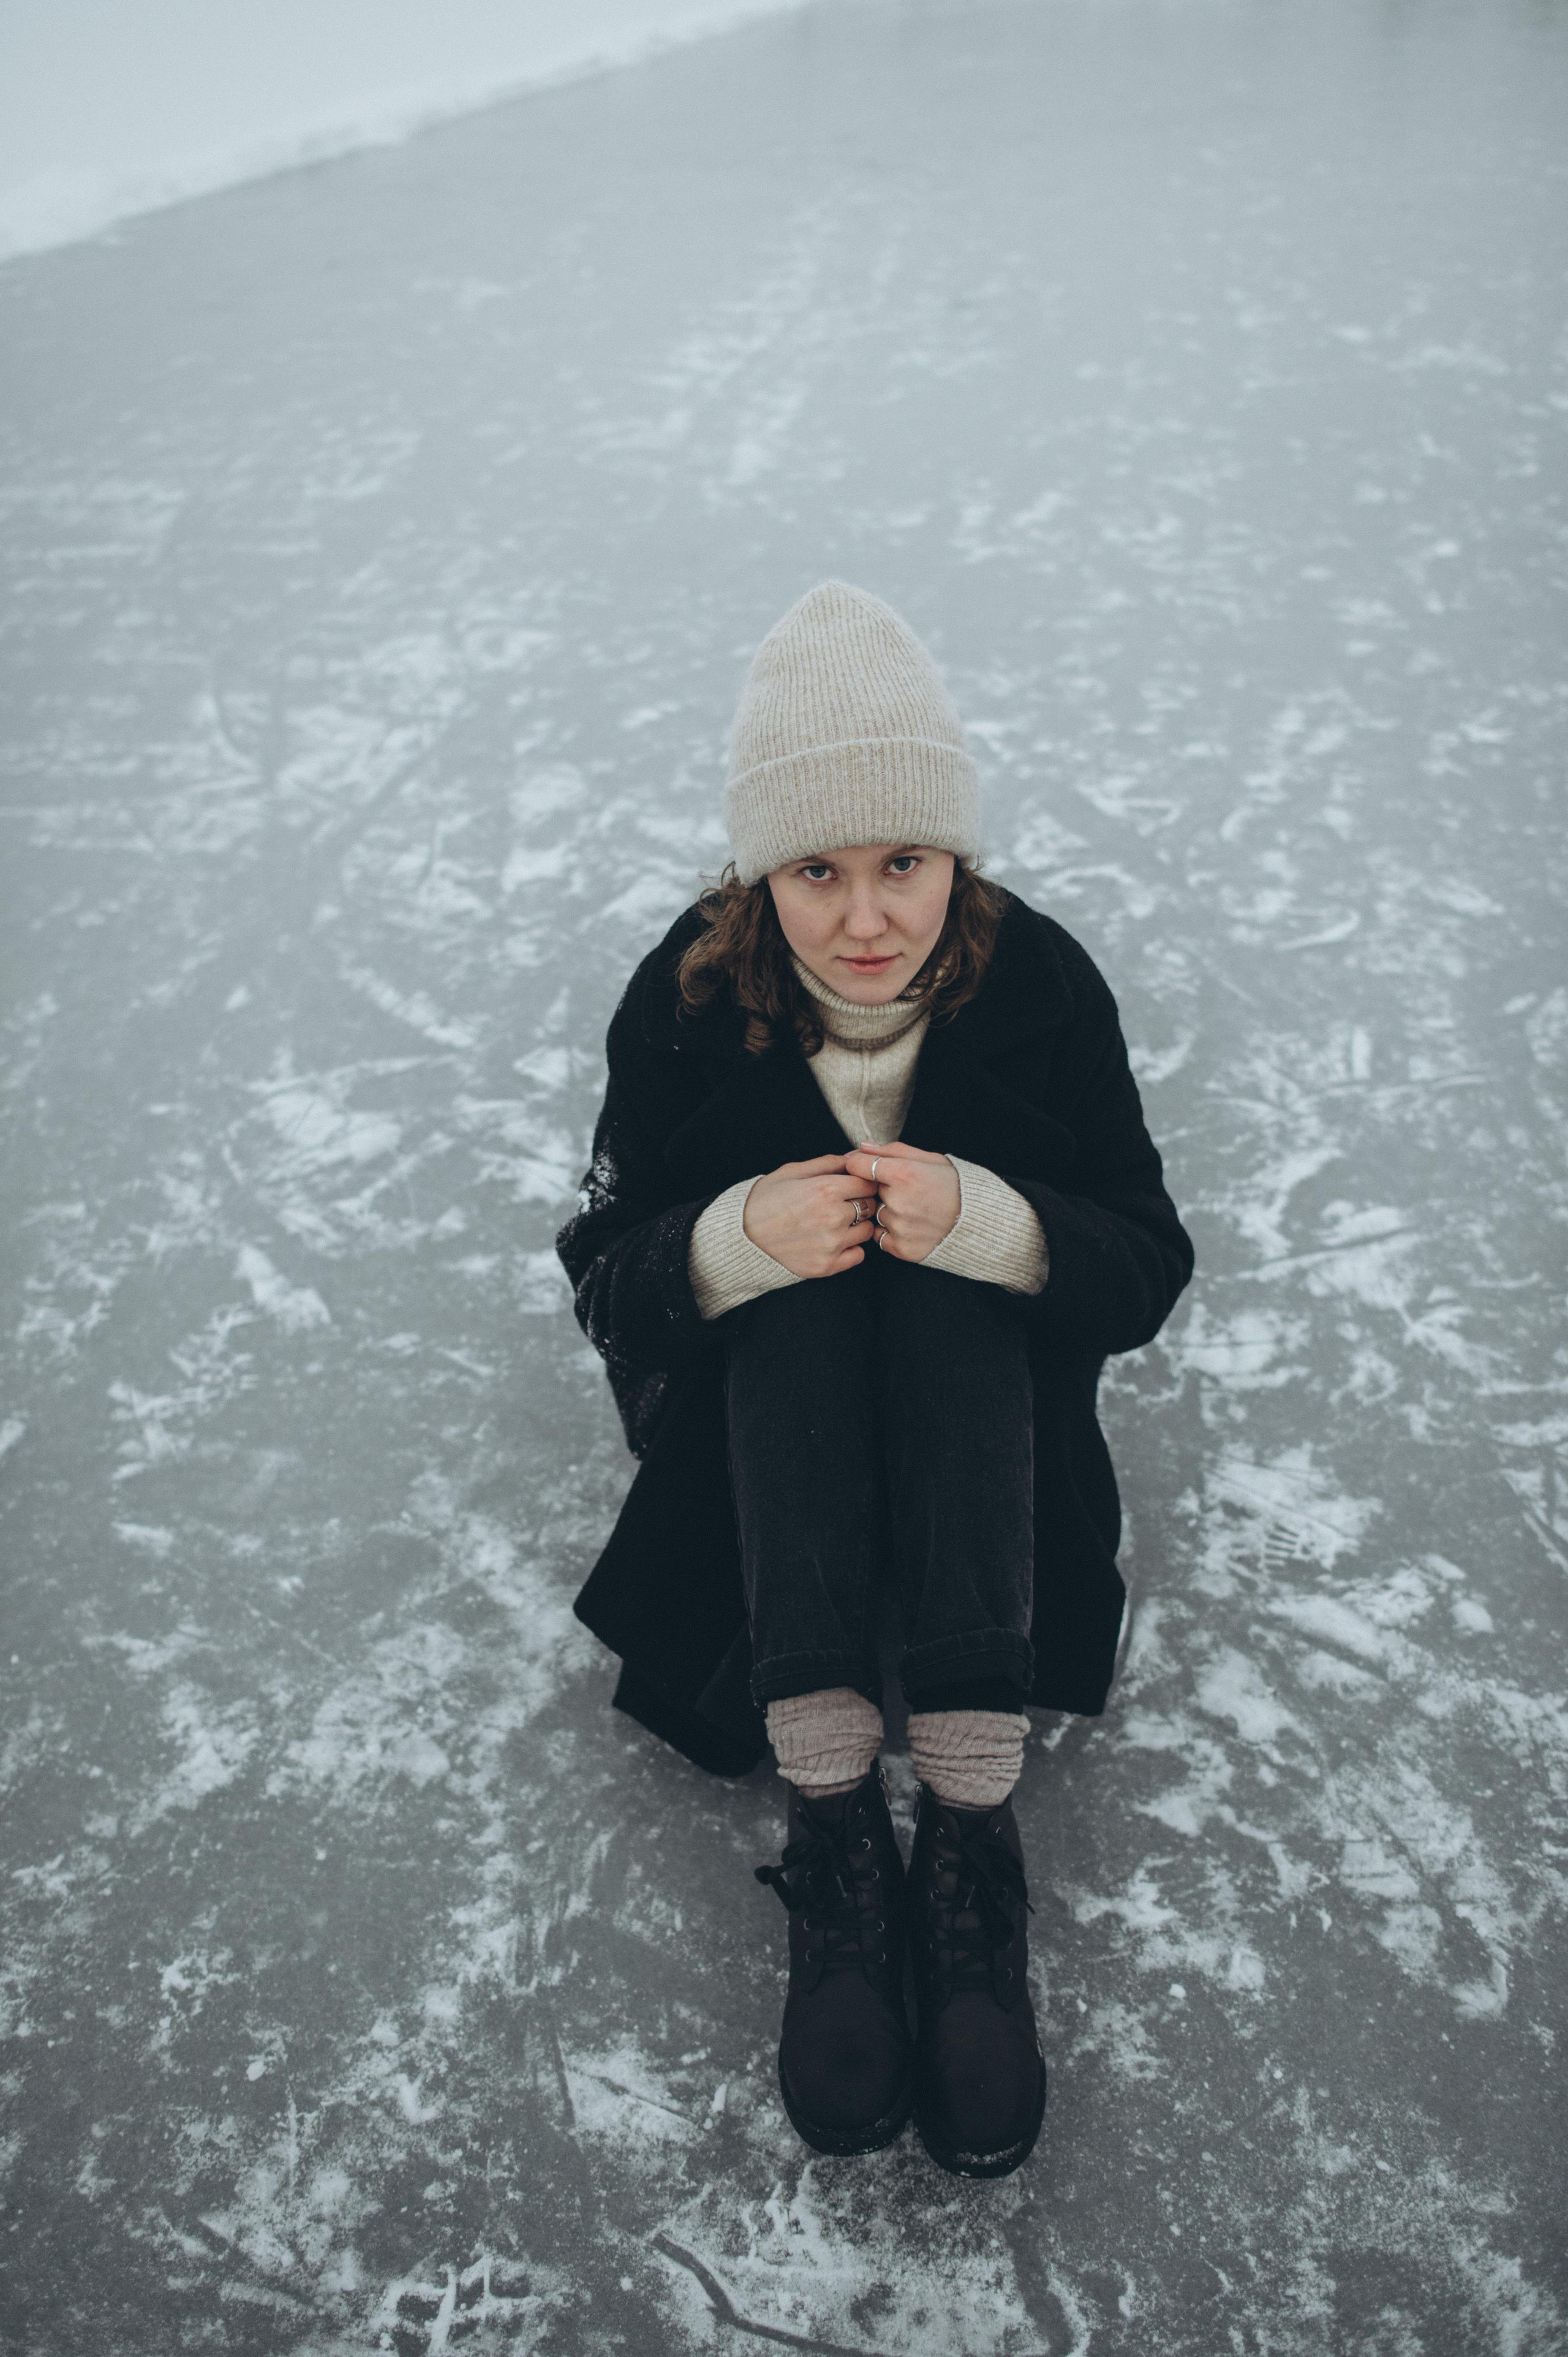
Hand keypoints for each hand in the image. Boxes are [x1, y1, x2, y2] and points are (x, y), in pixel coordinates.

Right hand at [742, 1154, 877, 1278]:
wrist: (741, 1236)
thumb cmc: (764, 1201)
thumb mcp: (792, 1172)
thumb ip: (827, 1163)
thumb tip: (854, 1158)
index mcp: (826, 1189)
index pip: (867, 1181)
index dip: (862, 1181)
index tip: (853, 1185)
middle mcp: (833, 1217)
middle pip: (870, 1205)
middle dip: (861, 1201)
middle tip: (842, 1203)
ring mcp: (832, 1244)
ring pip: (867, 1230)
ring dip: (857, 1225)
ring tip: (834, 1223)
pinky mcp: (827, 1266)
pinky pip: (858, 1255)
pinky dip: (851, 1248)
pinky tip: (833, 1241)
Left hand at [843, 1140, 960, 1262]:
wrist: (979, 1222)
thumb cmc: (956, 1186)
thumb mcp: (930, 1159)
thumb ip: (893, 1151)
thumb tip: (862, 1147)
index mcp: (904, 1174)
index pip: (858, 1165)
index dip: (858, 1164)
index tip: (863, 1166)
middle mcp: (899, 1202)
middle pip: (869, 1190)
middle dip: (882, 1188)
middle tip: (907, 1191)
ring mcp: (899, 1227)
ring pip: (876, 1214)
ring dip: (888, 1211)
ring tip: (915, 1210)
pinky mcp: (902, 1248)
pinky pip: (880, 1236)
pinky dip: (891, 1231)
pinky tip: (912, 1226)